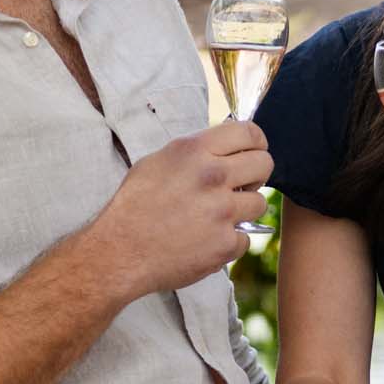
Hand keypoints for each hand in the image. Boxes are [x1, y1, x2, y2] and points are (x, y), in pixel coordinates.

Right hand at [90, 118, 270, 295]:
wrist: (119, 251)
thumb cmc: (134, 206)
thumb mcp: (157, 162)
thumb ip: (194, 152)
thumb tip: (223, 147)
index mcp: (194, 151)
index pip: (249, 132)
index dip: (256, 142)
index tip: (254, 151)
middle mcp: (212, 176)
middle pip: (264, 164)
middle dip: (256, 174)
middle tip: (240, 185)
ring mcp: (222, 212)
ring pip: (259, 203)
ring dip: (243, 210)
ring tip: (217, 216)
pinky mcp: (225, 244)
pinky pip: (245, 237)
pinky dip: (230, 241)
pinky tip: (206, 241)